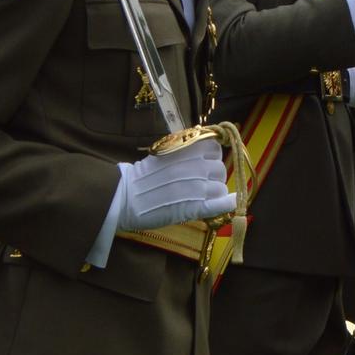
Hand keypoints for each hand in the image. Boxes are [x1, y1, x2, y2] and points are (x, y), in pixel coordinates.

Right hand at [112, 140, 235, 232]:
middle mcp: (196, 166)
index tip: (203, 163)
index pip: (215, 149)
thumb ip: (186, 150)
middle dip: (213, 176)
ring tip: (200, 197)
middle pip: (219, 169)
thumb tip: (208, 146)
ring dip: (214, 192)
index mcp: (188, 151)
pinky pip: (219, 203)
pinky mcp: (194, 208)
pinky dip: (227, 202)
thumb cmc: (143, 176)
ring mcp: (197, 187)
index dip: (211, 157)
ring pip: (220, 187)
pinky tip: (230, 201)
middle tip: (199, 184)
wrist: (124, 198)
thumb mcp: (165, 153)